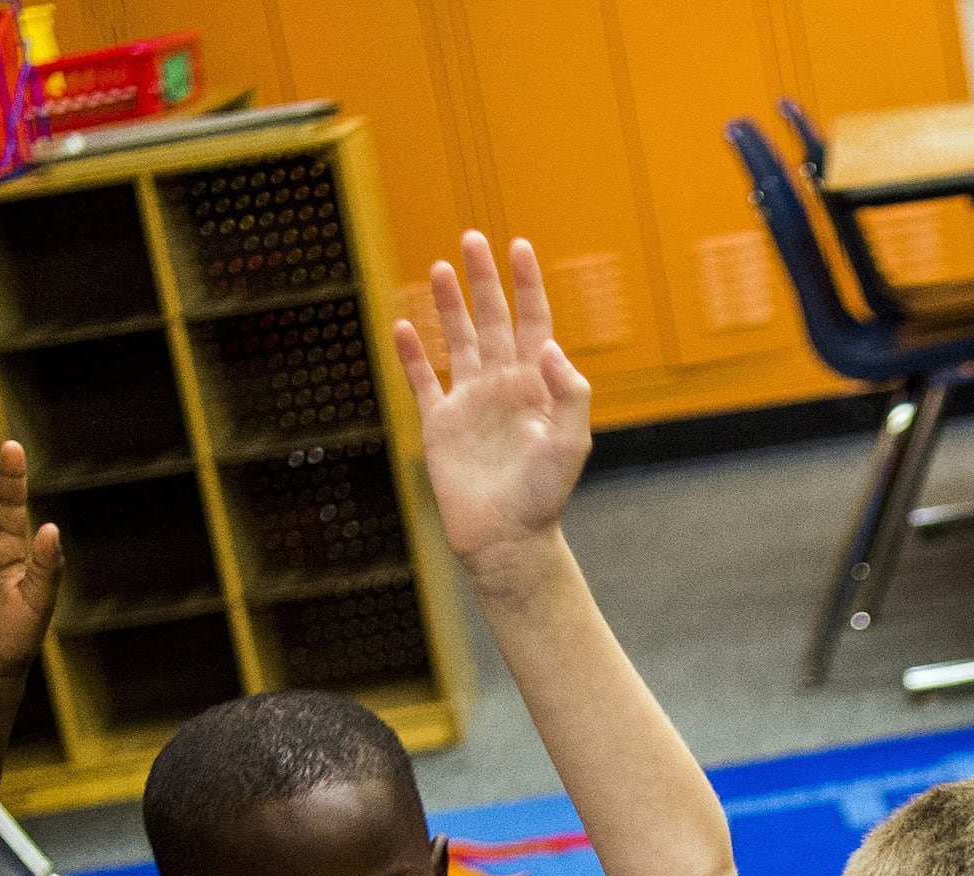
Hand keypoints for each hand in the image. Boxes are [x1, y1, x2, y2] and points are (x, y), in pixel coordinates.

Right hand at [396, 231, 594, 590]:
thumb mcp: (572, 443)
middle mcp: (504, 386)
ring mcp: (471, 402)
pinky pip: (423, 381)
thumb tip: (551, 348)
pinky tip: (402, 325)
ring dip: (449, 306)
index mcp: (538, 385)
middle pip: (494, 319)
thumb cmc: (545, 496)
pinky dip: (412, 354)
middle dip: (484, 280)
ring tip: (440, 268)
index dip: (527, 285)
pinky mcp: (441, 424)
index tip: (519, 246)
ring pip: (458, 340)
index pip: (535, 322)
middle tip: (472, 239)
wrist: (507, 538)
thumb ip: (570, 393)